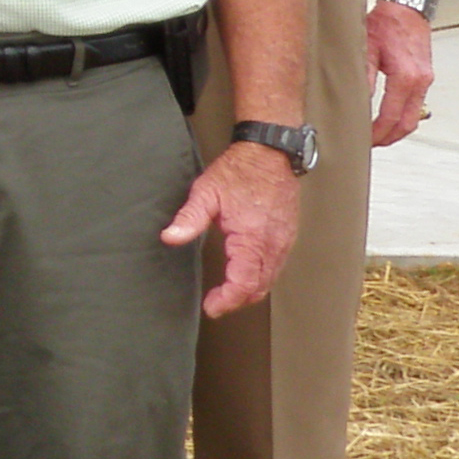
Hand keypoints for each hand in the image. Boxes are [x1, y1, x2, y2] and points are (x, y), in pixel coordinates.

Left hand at [162, 141, 299, 315]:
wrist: (270, 152)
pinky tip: (246, 276)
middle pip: (259, 288)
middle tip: (215, 303)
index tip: (211, 307)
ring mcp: (284, 241)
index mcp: (251, 238)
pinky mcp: (288, 236)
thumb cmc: (238, 171)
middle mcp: (272, 244)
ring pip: (270, 280)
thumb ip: (189, 218)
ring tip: (227, 294)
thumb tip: (169, 238)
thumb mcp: (207, 192)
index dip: (227, 301)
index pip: (244, 283)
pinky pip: (277, 267)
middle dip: (237, 301)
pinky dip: (262, 279)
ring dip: (249, 292)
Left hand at [365, 0, 433, 146]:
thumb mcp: (366, 50)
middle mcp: (420, 81)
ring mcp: (425, 80)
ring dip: (397, 129)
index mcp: (406, 78)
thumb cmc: (386, 22)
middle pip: (408, 124)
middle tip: (370, 144)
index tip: (364, 141)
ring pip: (414, 116)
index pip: (392, 118)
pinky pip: (415, 104)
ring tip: (376, 133)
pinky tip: (387, 116)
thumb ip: (362, 78)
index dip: (377, 134)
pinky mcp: (424, 76)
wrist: (408, 6)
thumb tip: (354, 103)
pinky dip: (402, 115)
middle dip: (389, 138)